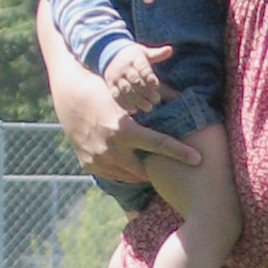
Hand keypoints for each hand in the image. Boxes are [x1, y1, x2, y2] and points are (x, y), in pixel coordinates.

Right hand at [52, 47, 201, 185]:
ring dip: (141, 171)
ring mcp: (98, 160)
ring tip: (152, 166)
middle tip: (170, 168)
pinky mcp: (89, 164)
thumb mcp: (126, 97)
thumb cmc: (102, 90)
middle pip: (145, 169)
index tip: (198, 159)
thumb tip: (182, 99)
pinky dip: (124, 171)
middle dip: (158, 169)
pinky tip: (131, 165)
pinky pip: (113, 176)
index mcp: (124, 130)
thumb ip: (151, 102)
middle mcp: (111, 149)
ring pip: (129, 176)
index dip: (181, 153)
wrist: (69, 95)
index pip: (159, 144)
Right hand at [104, 43, 172, 113]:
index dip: (149, 77)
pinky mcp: (111, 85)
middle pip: (135, 80)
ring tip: (148, 107)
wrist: (109, 54)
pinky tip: (134, 110)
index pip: (143, 68)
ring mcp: (117, 78)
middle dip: (146, 91)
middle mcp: (124, 69)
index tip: (157, 86)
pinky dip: (124, 104)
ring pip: (126, 90)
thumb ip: (157, 54)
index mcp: (134, 59)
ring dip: (137, 100)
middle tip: (156, 100)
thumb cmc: (133, 56)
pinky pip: (116, 96)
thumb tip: (170, 50)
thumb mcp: (144, 52)